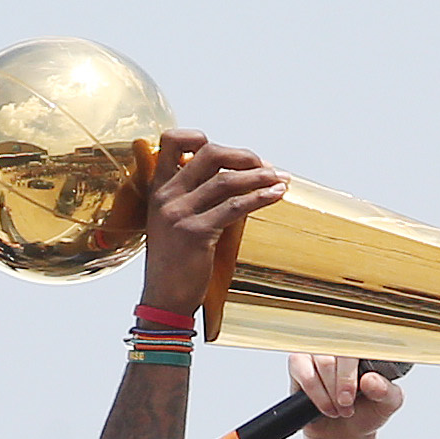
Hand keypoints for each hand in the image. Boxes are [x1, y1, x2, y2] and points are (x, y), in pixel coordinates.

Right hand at [138, 130, 287, 316]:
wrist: (164, 299)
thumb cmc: (174, 262)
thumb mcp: (173, 222)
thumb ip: (192, 197)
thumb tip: (233, 178)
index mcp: (158, 188)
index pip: (171, 141)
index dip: (200, 138)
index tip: (228, 154)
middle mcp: (166, 195)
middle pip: (209, 154)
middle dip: (244, 156)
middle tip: (266, 166)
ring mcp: (179, 213)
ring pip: (226, 179)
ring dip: (259, 176)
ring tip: (281, 179)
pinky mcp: (196, 233)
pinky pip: (234, 207)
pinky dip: (260, 198)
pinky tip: (276, 195)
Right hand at [293, 354, 405, 438]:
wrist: (345, 434)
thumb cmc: (367, 411)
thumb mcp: (387, 404)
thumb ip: (386, 391)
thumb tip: (370, 380)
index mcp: (368, 346)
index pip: (364, 342)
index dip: (361, 367)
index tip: (362, 389)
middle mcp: (343, 344)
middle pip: (342, 353)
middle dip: (344, 384)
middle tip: (348, 405)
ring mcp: (320, 351)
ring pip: (324, 362)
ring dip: (331, 392)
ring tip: (338, 409)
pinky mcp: (299, 362)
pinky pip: (304, 371)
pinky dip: (316, 393)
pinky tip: (325, 406)